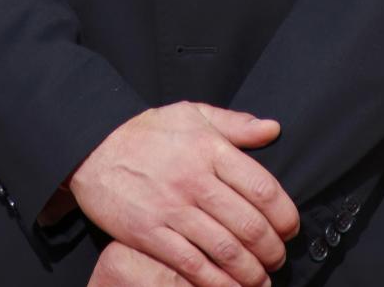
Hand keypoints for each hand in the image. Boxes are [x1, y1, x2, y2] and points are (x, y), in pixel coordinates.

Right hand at [67, 102, 298, 286]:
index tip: (290, 227)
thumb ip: (235, 124)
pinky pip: (192, 266)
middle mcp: (195, 180)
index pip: (262, 188)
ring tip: (262, 281)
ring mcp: (172, 209)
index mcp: (209, 148)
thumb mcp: (191, 113)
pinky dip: (217, 284)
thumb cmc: (145, 130)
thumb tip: (272, 129)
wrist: (93, 146)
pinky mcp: (150, 234)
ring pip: (225, 251)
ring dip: (251, 273)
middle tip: (279, 259)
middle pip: (248, 225)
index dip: (284, 214)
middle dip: (272, 250)